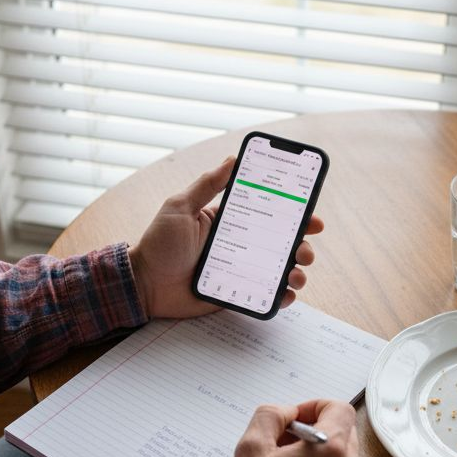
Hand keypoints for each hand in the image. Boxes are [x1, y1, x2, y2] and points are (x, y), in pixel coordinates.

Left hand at [128, 157, 324, 319]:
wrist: (143, 285)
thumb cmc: (158, 244)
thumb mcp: (180, 207)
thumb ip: (207, 185)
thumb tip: (232, 159)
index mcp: (230, 222)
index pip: (270, 215)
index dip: (295, 216)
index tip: (312, 217)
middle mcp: (240, 246)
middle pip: (282, 244)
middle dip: (302, 246)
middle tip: (305, 250)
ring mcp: (241, 271)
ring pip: (279, 271)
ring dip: (297, 272)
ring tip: (296, 274)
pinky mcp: (237, 294)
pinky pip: (266, 296)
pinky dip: (281, 297)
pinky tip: (286, 294)